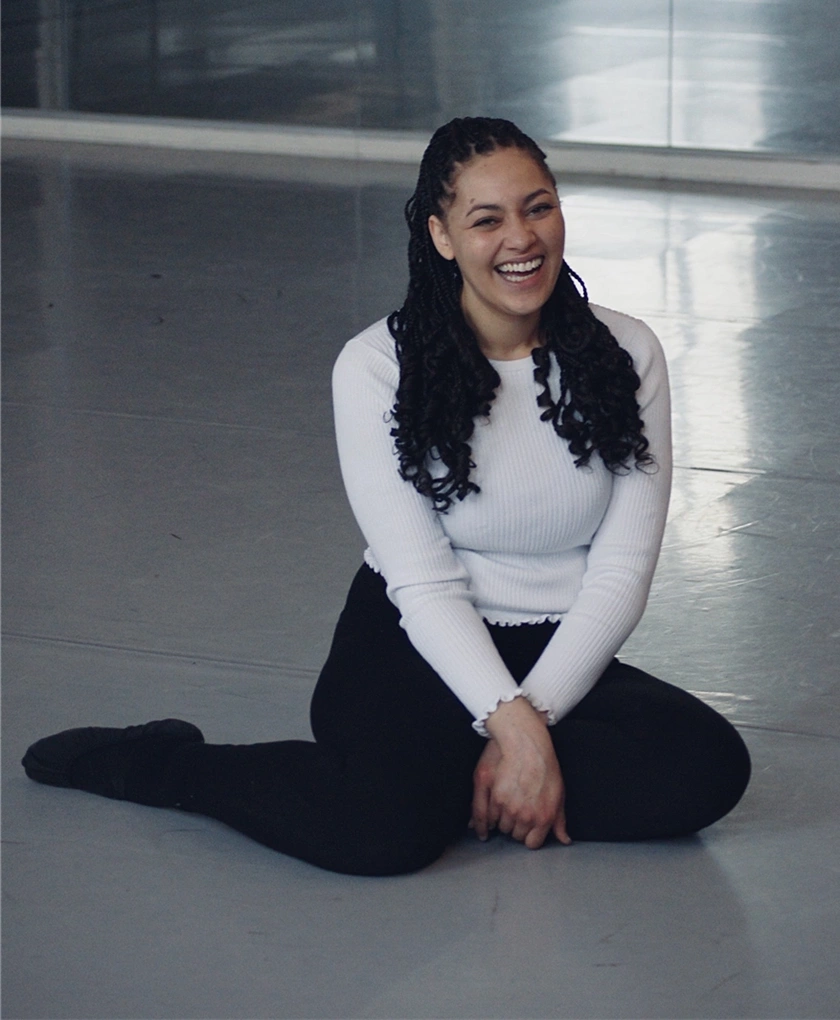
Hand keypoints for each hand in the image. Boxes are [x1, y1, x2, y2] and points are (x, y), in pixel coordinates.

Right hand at [471, 698, 570, 848]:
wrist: (527, 743)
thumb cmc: (544, 765)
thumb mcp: (559, 793)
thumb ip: (559, 820)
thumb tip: (564, 840)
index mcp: (543, 817)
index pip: (531, 843)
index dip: (528, 836)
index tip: (526, 829)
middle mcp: (525, 815)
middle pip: (514, 835)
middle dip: (515, 826)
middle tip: (515, 813)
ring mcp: (507, 807)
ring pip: (499, 826)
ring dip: (500, 821)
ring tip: (503, 809)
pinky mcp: (493, 795)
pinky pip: (485, 817)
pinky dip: (484, 821)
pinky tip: (485, 823)